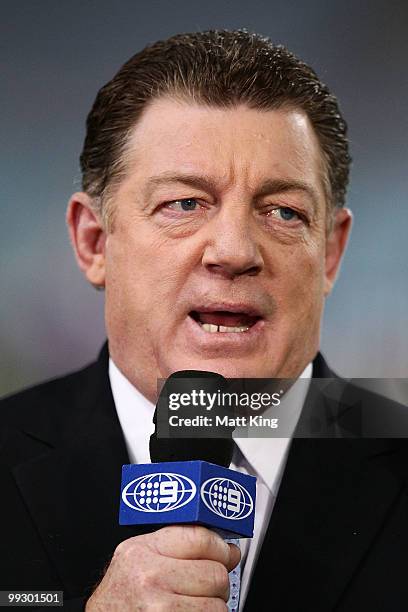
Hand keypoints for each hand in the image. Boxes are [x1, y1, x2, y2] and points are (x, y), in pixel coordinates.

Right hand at [85, 525, 240, 610]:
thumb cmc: (121, 594)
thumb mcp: (138, 557)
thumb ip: (176, 545)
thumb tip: (226, 549)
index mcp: (143, 550)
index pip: (200, 538)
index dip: (221, 548)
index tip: (227, 554)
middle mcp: (150, 577)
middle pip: (215, 574)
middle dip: (219, 582)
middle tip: (209, 586)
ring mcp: (159, 608)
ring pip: (217, 605)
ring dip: (214, 607)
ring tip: (196, 604)